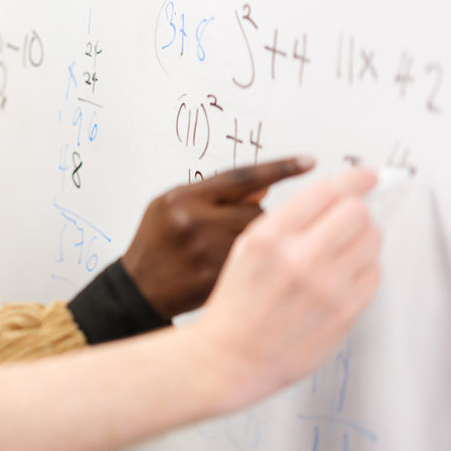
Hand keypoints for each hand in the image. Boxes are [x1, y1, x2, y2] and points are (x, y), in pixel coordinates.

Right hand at [121, 157, 315, 319]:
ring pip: (260, 238)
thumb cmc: (156, 242)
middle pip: (256, 210)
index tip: (310, 162)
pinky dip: (254, 266)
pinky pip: (256, 264)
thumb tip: (266, 183)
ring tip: (228, 250)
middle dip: (253, 218)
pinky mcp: (219, 279)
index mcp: (182, 199)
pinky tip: (236, 271)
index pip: (241, 176)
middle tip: (232, 230)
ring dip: (256, 242)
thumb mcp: (173, 206)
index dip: (280, 167)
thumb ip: (216, 193)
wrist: (140, 289)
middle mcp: (195, 222)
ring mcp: (207, 254)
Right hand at [194, 167, 380, 406]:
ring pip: (372, 241)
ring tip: (343, 248)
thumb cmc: (236, 303)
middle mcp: (299, 258)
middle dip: (357, 209)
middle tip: (350, 216)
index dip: (353, 178)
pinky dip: (364, 268)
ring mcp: (326, 287)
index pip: (326, 192)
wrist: (232, 355)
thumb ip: (285, 221)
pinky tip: (342, 275)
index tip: (365, 175)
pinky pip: (375, 274)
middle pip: (357, 212)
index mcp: (268, 237)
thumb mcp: (244, 248)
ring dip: (363, 238)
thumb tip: (331, 195)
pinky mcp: (345, 311)